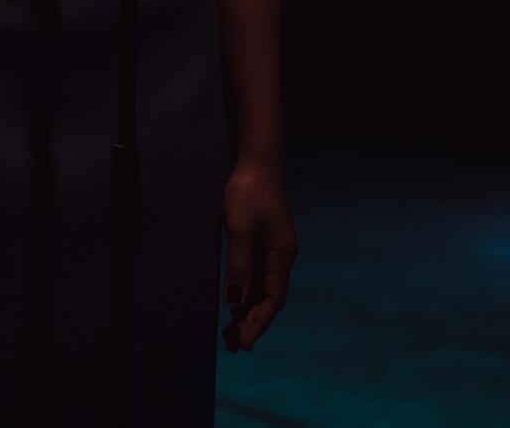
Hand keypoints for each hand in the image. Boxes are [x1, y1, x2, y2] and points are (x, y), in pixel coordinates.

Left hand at [221, 162, 295, 352]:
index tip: (244, 343)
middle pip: (268, 299)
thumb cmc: (249, 192)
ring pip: (260, 291)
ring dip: (246, 312)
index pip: (273, 299)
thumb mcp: (240, 227)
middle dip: (251, 324)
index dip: (259, 323)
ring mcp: (273, 252)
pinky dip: (245, 295)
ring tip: (228, 334)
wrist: (257, 164)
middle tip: (230, 346)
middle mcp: (281, 257)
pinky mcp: (263, 245)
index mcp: (282, 254)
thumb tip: (234, 298)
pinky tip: (232, 307)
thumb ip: (239, 263)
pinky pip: (255, 277)